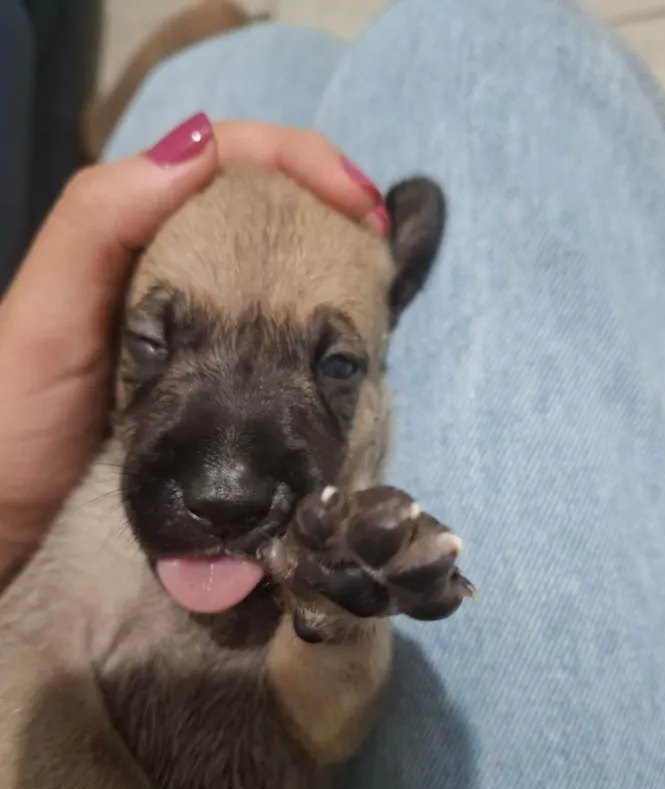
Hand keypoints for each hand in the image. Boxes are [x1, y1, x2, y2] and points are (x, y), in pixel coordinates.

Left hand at [0, 114, 390, 583]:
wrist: (9, 523)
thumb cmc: (15, 417)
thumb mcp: (46, 313)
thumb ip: (101, 224)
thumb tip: (204, 143)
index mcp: (132, 236)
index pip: (230, 159)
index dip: (302, 163)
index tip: (361, 208)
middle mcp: (173, 274)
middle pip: (267, 209)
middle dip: (331, 213)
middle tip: (381, 250)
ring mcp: (197, 334)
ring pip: (278, 276)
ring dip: (331, 275)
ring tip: (374, 295)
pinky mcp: (210, 390)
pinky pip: (274, 347)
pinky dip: (313, 344)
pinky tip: (338, 357)